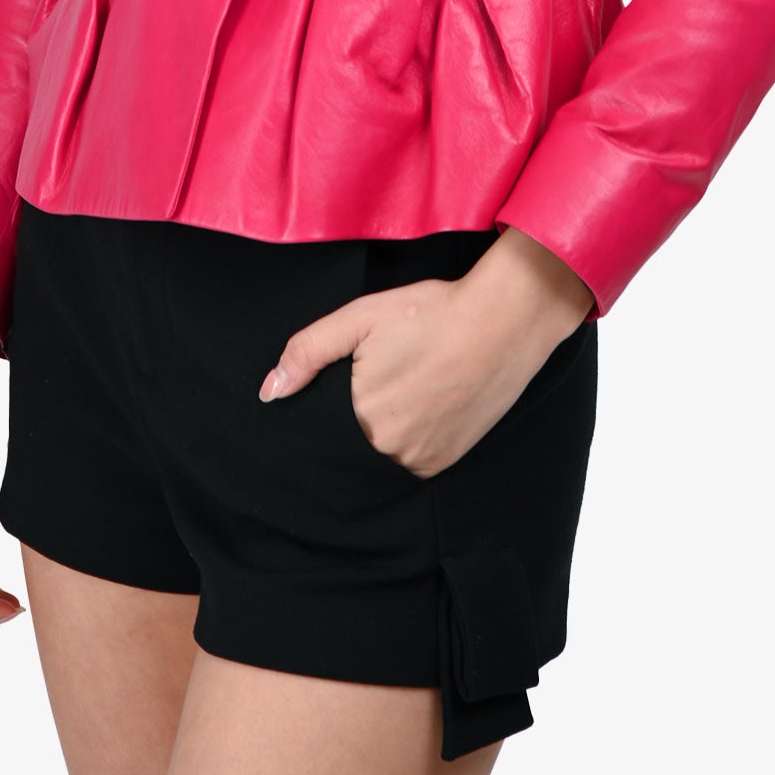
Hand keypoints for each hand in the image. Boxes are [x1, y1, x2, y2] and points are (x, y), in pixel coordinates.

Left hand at [257, 243, 586, 478]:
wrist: (505, 320)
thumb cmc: (431, 312)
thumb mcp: (361, 317)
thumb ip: (309, 352)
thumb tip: (269, 391)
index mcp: (364, 419)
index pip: (325, 428)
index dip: (331, 405)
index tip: (355, 378)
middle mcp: (392, 451)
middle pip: (354, 440)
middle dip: (358, 413)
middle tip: (386, 373)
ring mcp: (423, 461)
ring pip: (381, 452)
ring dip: (384, 428)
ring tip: (405, 383)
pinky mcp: (446, 462)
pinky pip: (411, 458)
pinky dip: (410, 436)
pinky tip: (422, 400)